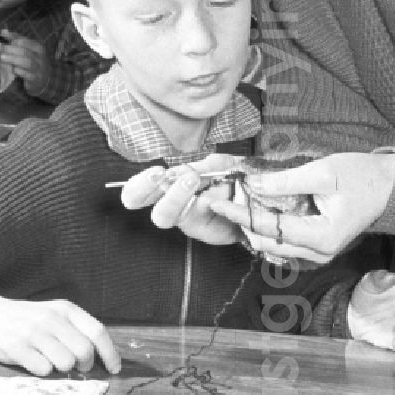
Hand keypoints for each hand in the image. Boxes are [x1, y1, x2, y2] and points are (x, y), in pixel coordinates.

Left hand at [0, 33, 47, 93]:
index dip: (13, 38)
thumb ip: (16, 40)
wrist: (44, 79)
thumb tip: (3, 31)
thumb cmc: (33, 61)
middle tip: (2, 48)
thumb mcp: (28, 50)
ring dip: (14, 59)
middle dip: (13, 49)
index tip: (3, 35)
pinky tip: (13, 69)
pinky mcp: (36, 79)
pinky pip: (28, 75)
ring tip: (2, 57)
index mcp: (38, 48)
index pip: (25, 40)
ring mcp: (39, 68)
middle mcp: (40, 57)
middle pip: (26, 52)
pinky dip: (20, 71)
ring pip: (27, 63)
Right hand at [0, 294, 121, 376]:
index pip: (97, 331)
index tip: (115, 369)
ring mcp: (33, 332)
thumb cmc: (25, 319)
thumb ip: (75, 331)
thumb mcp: (52, 315)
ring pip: (65, 363)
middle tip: (76, 368)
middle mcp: (51, 318)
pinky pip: (42, 370)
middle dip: (85, 366)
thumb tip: (100, 358)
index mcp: (65, 309)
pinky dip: (42, 372)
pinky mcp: (16, 347)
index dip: (110, 353)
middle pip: (84, 351)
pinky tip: (34, 362)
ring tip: (51, 362)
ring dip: (62, 370)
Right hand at [120, 153, 246, 246]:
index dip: (139, 181)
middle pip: (135, 201)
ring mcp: (183, 218)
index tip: (156, 170)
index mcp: (167, 183)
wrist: (259, 202)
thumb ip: (205, 165)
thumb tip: (188, 168)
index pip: (137, 186)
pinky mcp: (200, 231)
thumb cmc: (234, 180)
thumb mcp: (221, 164)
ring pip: (162, 215)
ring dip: (173, 195)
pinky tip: (214, 199)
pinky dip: (202, 206)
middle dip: (142, 188)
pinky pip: (193, 222)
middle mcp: (168, 201)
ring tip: (192, 179)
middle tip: (160, 175)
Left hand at [209, 152, 394, 264]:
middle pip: (268, 243)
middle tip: (221, 202)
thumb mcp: (323, 172)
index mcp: (321, 237)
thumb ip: (285, 181)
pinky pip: (285, 244)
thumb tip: (251, 184)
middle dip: (242, 224)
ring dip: (253, 228)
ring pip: (274, 247)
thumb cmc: (361, 176)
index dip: (240, 215)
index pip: (270, 228)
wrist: (389, 187)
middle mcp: (319, 252)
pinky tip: (255, 214)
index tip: (218, 202)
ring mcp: (320, 253)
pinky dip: (268, 231)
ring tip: (234, 207)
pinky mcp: (319, 247)